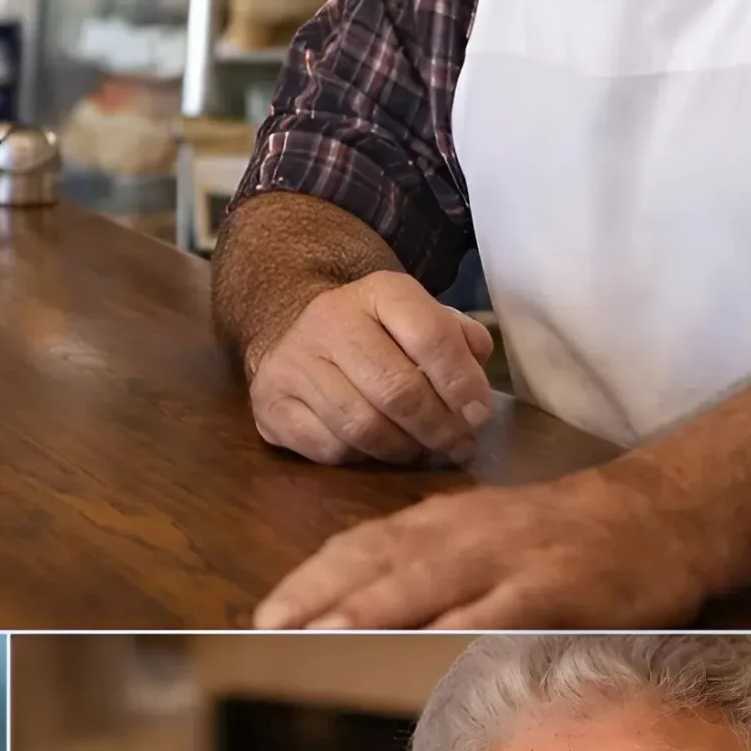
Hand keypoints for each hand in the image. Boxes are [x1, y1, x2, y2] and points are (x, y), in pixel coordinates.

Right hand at [247, 273, 495, 465]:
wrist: (298, 335)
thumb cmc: (376, 334)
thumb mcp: (421, 320)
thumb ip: (458, 341)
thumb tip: (476, 382)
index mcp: (379, 292)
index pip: (430, 336)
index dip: (462, 383)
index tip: (479, 415)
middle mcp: (330, 319)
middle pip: (398, 390)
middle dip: (438, 428)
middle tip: (459, 446)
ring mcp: (294, 362)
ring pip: (363, 427)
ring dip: (404, 449)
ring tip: (423, 451)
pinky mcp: (271, 403)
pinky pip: (329, 448)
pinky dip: (362, 458)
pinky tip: (377, 450)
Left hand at [252, 467, 703, 628]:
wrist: (662, 511)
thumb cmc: (562, 537)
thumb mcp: (482, 537)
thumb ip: (425, 569)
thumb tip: (354, 616)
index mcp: (441, 521)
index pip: (359, 547)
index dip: (308, 580)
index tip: (264, 615)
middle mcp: (465, 531)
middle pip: (379, 564)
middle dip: (320, 599)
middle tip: (269, 632)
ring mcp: (511, 556)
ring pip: (429, 581)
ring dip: (372, 610)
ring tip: (321, 640)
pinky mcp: (558, 582)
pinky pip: (501, 606)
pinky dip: (460, 625)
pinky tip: (426, 647)